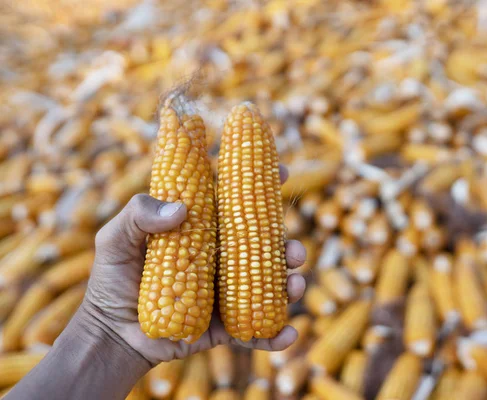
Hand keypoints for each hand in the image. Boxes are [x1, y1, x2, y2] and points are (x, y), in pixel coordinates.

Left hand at [78, 165, 305, 365]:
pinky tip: (288, 333)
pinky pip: (256, 330)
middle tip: (294, 250)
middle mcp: (221, 258)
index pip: (236, 202)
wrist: (111, 334)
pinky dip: (276, 333)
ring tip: (294, 286)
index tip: (281, 173)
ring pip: (269, 284)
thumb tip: (182, 210)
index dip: (261, 184)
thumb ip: (137, 215)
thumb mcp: (115, 239)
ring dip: (291, 285)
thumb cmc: (113, 279)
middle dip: (289, 245)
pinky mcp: (226, 326)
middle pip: (265, 245)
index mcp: (202, 231)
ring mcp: (226, 292)